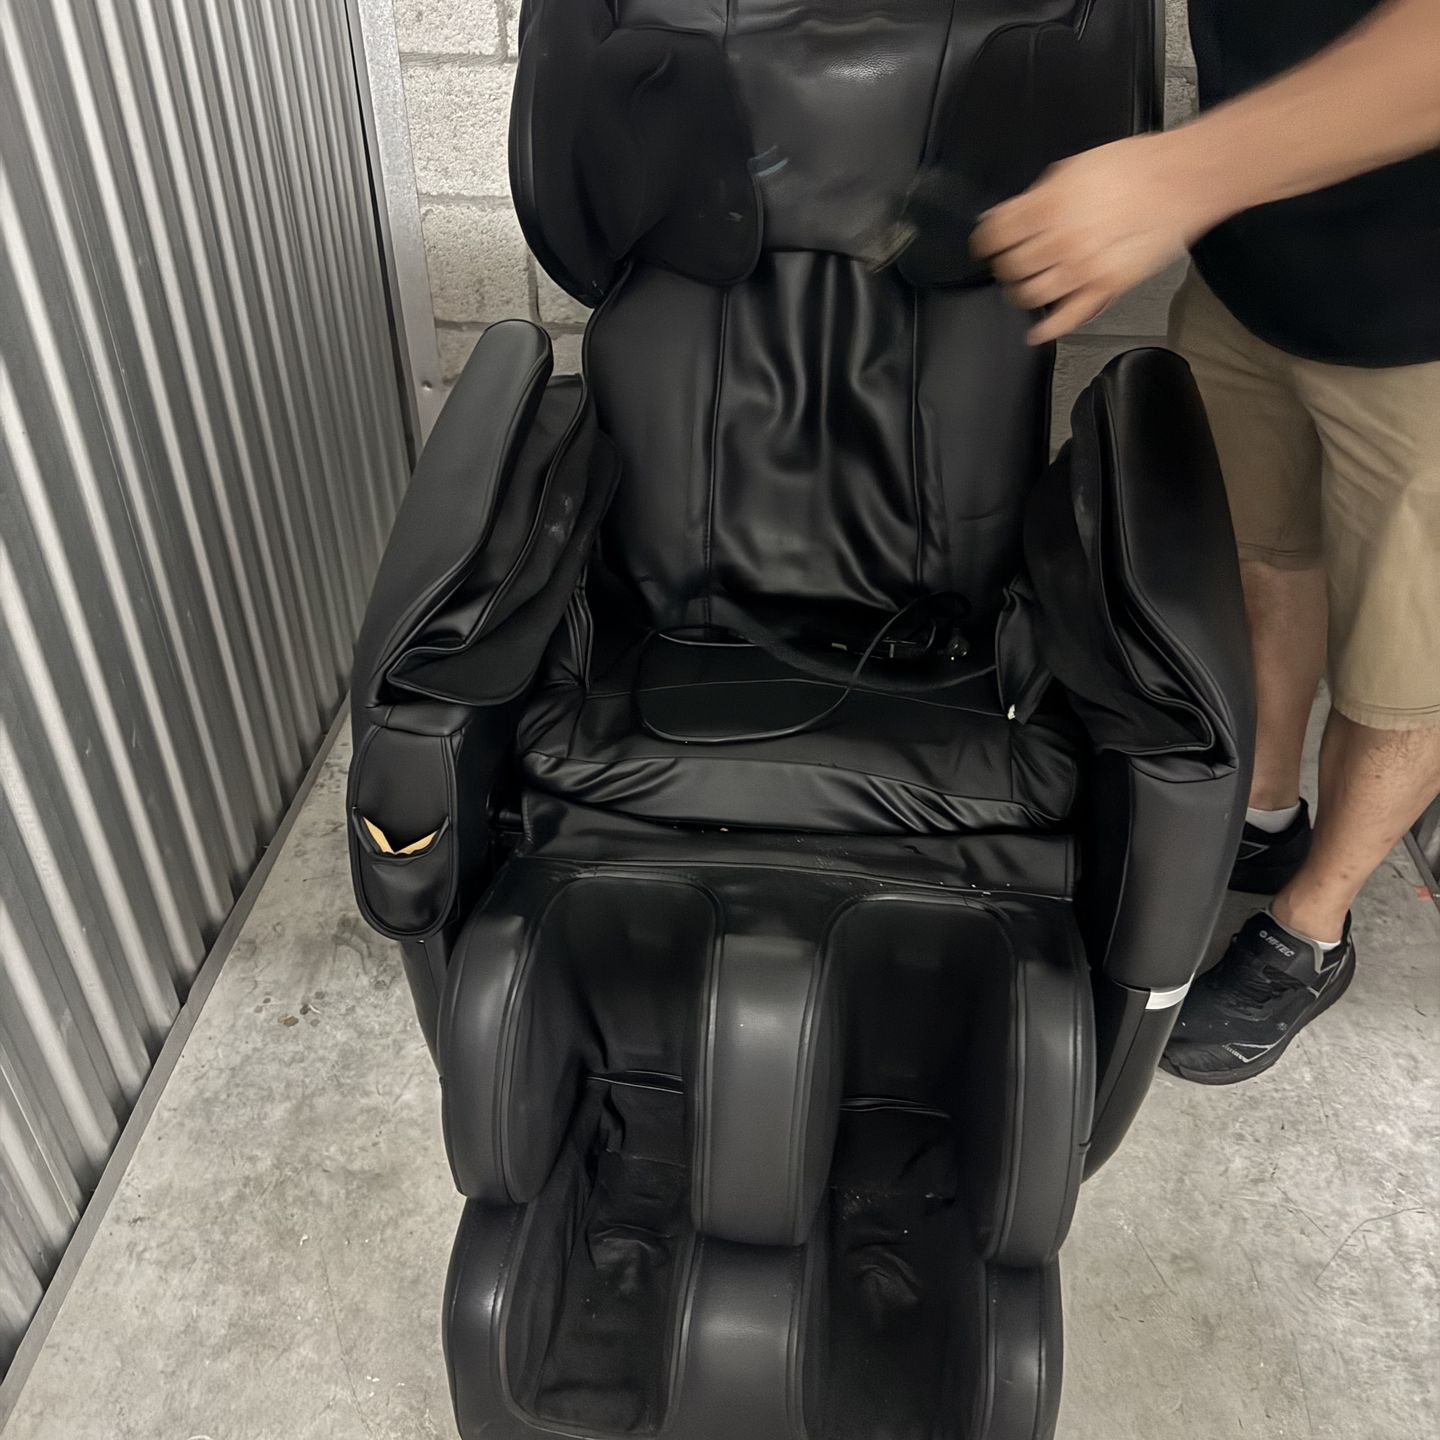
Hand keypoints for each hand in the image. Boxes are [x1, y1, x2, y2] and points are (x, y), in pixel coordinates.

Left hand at [970, 132, 1227, 343]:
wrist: (1183, 180)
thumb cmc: (1137, 167)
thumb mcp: (1075, 166)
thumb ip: (1041, 195)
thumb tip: (1015, 214)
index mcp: (1048, 206)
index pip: (995, 233)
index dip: (984, 239)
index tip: (983, 243)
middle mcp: (1059, 241)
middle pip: (1009, 267)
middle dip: (1002, 265)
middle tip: (1006, 262)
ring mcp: (1080, 269)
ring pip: (1030, 295)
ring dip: (1019, 293)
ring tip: (1022, 286)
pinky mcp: (1104, 288)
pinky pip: (1067, 318)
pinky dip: (1047, 329)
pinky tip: (1036, 332)